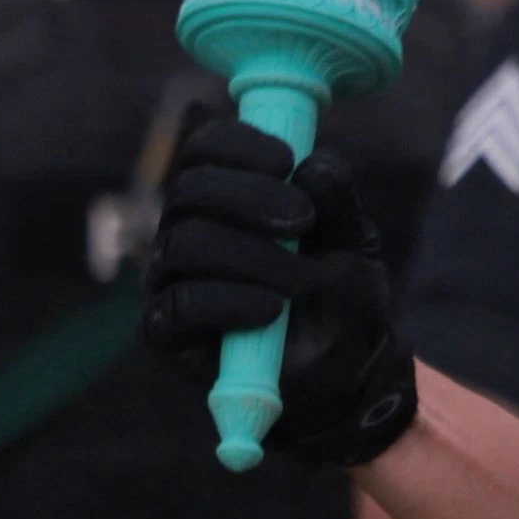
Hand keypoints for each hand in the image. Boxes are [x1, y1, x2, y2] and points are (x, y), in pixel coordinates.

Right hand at [141, 119, 417, 463]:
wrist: (344, 373)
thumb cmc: (341, 298)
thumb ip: (337, 199)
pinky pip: (181, 304)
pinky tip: (269, 310)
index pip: (204, 151)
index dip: (236, 145)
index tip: (285, 158)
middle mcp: (187, 231)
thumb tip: (311, 164)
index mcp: (225, 199)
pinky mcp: (165, 331)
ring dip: (251, 257)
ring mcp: (171, 281)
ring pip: (184, 245)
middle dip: (248, 198)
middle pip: (188, 191)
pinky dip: (229, 302)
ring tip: (299, 282)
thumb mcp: (354, 241)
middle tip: (302, 220)